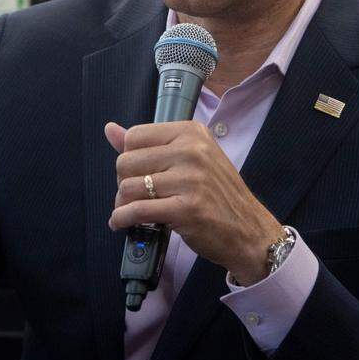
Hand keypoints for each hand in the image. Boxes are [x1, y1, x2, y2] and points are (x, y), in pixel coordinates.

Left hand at [106, 121, 282, 285]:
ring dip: (122, 204)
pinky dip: (122, 219)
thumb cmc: (217, 194)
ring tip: (130, 211)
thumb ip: (149, 144)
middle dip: (123, 182)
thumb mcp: (190, 159)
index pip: (135, 136)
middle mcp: (191, 151)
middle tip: (135, 196)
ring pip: (128, 187)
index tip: (138, 173)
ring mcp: (190, 180)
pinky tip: (122, 223)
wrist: (249, 229)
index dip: (129, 157)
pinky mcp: (186, 209)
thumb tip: (110, 129)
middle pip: (127, 161)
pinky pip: (136, 211)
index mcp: (191, 132)